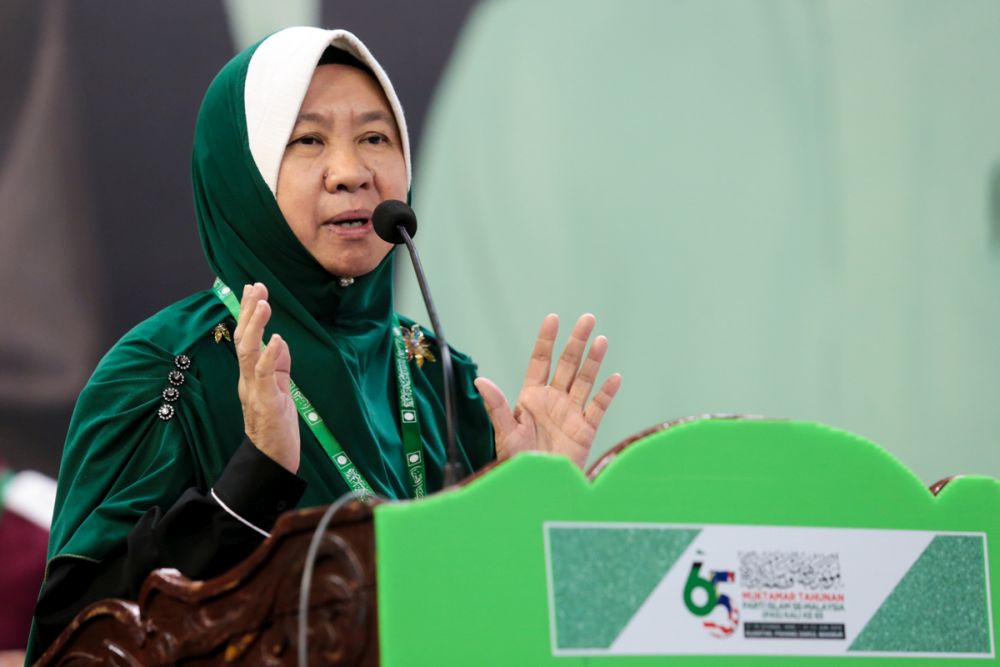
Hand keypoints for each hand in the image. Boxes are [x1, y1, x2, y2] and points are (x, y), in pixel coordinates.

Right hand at [234, 283, 299, 471]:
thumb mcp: (281, 392)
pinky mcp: (266, 404)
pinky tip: (275, 339)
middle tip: (256, 286)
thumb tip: (280, 340)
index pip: (246, 340)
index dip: (248, 314)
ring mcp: (254, 392)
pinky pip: (265, 376)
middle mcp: (248, 381)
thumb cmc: (277, 430)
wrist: (272, 464)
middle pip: (242, 340)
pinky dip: (270, 356)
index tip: (253, 289)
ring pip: (248, 353)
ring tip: (263, 303)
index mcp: (251, 378)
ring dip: (255, 326)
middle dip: (248, 312)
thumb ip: (279, 368)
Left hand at [474, 314, 621, 468]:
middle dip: (576, 342)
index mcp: (531, 397)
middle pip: (567, 365)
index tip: (553, 319)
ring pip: (585, 381)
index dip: (546, 341)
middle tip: (587, 319)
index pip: (540, 362)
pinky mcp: (585, 429)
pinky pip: (598, 407)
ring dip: (593, 361)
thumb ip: (497, 407)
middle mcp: (553, 400)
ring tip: (601, 340)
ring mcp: (571, 413)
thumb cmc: (518, 463)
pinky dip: (606, 393)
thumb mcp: (506, 434)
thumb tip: (480, 381)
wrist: (538, 490)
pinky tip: (614, 377)